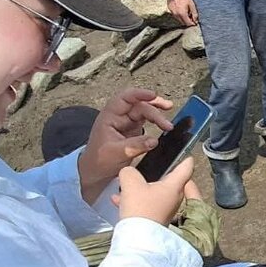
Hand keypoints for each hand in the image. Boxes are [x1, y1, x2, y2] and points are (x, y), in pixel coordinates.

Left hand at [77, 88, 174, 202]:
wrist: (96, 172)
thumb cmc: (99, 161)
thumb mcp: (116, 153)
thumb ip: (135, 146)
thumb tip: (154, 140)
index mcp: (110, 116)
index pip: (125, 98)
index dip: (139, 94)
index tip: (154, 95)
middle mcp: (119, 116)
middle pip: (139, 106)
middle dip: (155, 111)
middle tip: (167, 125)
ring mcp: (127, 122)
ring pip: (145, 112)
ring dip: (158, 115)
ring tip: (169, 123)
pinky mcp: (133, 130)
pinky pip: (147, 120)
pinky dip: (156, 121)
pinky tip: (164, 126)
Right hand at [117, 157, 194, 225]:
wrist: (138, 239)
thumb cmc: (141, 209)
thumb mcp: (131, 183)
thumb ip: (130, 172)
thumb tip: (129, 173)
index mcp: (174, 186)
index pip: (186, 168)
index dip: (186, 159)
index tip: (187, 156)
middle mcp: (174, 198)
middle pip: (170, 181)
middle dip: (158, 175)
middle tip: (151, 168)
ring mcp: (166, 210)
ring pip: (155, 193)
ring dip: (140, 188)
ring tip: (124, 186)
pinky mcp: (156, 219)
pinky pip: (147, 205)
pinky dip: (135, 201)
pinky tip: (118, 200)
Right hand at [167, 0, 198, 26]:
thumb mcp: (192, 4)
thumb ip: (194, 14)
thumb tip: (196, 21)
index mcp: (182, 14)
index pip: (188, 23)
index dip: (192, 24)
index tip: (195, 22)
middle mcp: (176, 15)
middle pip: (183, 22)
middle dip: (188, 21)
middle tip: (191, 17)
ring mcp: (172, 12)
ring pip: (178, 19)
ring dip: (183, 18)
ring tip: (187, 12)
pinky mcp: (169, 9)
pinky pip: (175, 15)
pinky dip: (179, 14)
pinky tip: (181, 10)